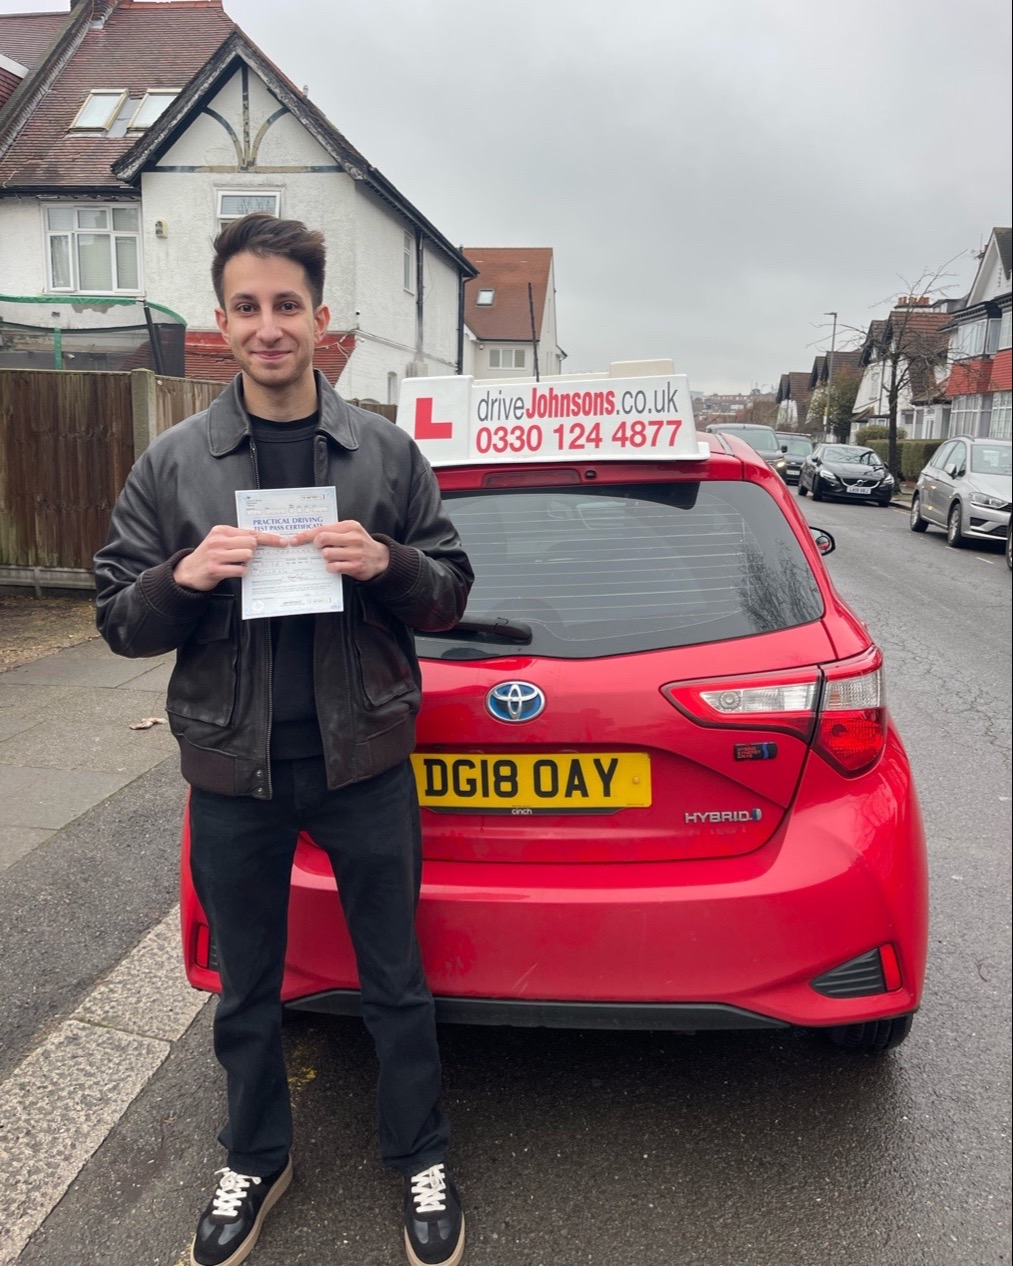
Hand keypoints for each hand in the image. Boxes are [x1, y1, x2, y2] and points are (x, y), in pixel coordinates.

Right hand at [173, 524, 288, 591]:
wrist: (188, 571)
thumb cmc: (209, 556)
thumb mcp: (220, 542)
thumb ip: (238, 538)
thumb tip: (261, 540)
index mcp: (221, 530)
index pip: (251, 532)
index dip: (269, 538)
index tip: (282, 541)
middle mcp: (218, 540)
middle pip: (251, 544)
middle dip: (252, 552)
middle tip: (241, 557)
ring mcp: (216, 554)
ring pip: (247, 556)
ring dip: (246, 563)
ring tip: (233, 564)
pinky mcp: (215, 569)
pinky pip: (240, 570)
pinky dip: (240, 572)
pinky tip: (231, 571)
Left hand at [290, 520, 389, 580]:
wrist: (381, 558)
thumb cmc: (360, 544)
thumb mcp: (350, 532)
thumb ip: (333, 531)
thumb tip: (309, 536)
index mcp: (350, 526)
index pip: (323, 528)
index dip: (306, 535)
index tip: (295, 540)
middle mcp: (354, 538)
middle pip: (323, 539)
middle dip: (316, 545)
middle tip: (319, 549)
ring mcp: (356, 552)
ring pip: (327, 554)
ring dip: (325, 558)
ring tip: (332, 557)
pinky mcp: (356, 566)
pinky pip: (334, 567)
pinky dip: (331, 567)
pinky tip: (335, 566)